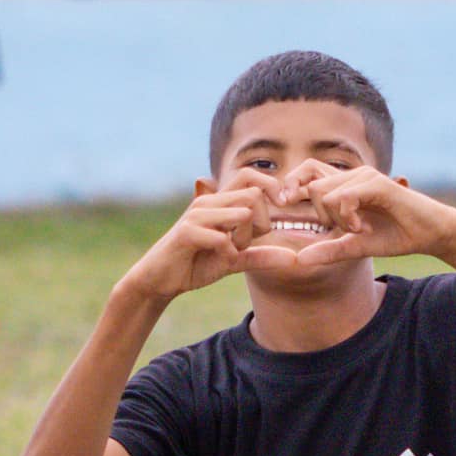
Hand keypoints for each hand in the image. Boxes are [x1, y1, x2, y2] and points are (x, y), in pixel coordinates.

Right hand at [121, 186, 298, 301]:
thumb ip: (262, 256)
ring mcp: (197, 214)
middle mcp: (209, 200)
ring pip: (242, 215)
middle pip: (253, 196)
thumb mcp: (235, 260)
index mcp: (221, 201)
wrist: (160, 279)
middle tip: (242, 245)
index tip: (281, 209)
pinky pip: (223, 239)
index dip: (272, 189)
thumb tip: (295, 258)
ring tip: (228, 253)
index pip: (252, 176)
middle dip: (258, 226)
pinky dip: (227, 254)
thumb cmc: (197, 264)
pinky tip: (218, 260)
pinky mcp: (187, 231)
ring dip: (242, 241)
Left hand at [275, 162, 455, 266]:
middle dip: (322, 215)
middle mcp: (353, 175)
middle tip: (347, 229)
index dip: (292, 187)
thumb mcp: (356, 247)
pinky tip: (362, 228)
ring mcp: (365, 177)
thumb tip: (300, 260)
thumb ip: (330, 250)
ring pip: (326, 193)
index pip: (307, 174)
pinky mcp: (377, 184)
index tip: (286, 206)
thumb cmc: (396, 236)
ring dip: (337, 218)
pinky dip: (348, 217)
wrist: (431, 233)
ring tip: (359, 229)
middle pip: (312, 187)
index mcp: (345, 185)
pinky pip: (345, 197)